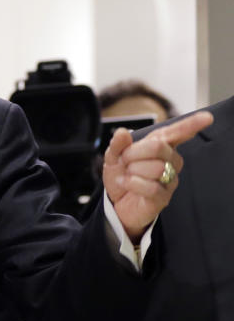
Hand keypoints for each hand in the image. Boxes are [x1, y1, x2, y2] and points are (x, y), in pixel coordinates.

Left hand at [103, 110, 212, 241]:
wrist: (116, 202)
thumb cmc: (121, 176)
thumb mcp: (113, 157)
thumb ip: (118, 144)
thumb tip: (122, 132)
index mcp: (160, 146)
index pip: (178, 133)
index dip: (191, 125)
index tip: (206, 117)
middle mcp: (170, 161)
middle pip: (158, 147)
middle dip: (133, 153)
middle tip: (124, 161)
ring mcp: (169, 180)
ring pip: (156, 168)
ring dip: (133, 170)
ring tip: (127, 175)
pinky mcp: (164, 197)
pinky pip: (151, 187)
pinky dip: (132, 183)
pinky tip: (125, 183)